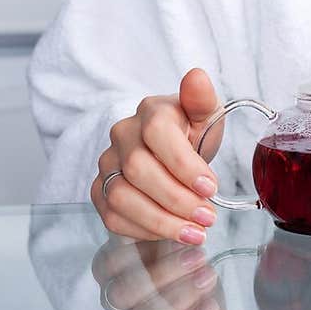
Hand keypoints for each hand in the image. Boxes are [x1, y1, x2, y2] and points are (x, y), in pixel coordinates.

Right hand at [91, 68, 224, 244]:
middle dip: (177, 199)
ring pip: (121, 197)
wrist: (173, 148)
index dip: (184, 165)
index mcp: (150, 111)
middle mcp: (122, 135)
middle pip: (139, 170)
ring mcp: (107, 164)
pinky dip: (144, 230)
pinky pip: (112, 217)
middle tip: (207, 216)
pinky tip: (171, 232)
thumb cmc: (191, 130)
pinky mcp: (100, 190)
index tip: (210, 187)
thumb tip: (197, 77)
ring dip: (161, 221)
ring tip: (194, 232)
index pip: (157, 134)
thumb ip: (202, 98)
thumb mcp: (206, 113)